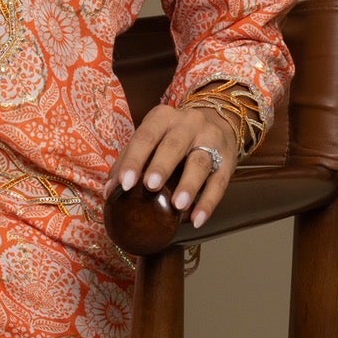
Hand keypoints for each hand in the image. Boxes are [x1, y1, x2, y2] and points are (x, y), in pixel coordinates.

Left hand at [103, 103, 238, 227]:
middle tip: (150, 186)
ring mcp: (211, 140)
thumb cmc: (172, 136)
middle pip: (174, 145)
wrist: (218, 120)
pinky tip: (196, 219)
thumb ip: (129, 161)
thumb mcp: (151, 139)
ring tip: (178, 206)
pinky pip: (220, 182)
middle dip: (162, 166)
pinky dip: (208, 202)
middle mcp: (189, 124)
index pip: (146, 137)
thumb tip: (109, 192)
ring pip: (200, 162)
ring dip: (189, 185)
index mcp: (163, 118)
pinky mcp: (228, 160)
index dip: (134, 160)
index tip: (124, 183)